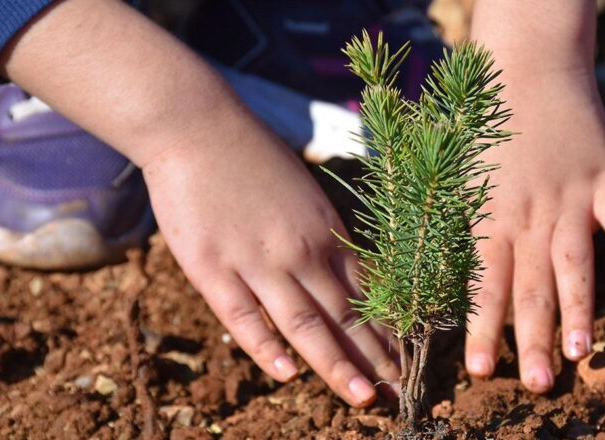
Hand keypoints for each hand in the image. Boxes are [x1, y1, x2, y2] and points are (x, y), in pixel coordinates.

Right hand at [142, 114, 398, 406]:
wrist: (196, 126)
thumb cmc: (252, 156)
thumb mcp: (303, 192)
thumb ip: (321, 235)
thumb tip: (342, 273)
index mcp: (325, 231)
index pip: (366, 292)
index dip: (387, 331)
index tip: (408, 361)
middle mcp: (300, 250)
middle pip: (344, 315)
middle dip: (375, 359)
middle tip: (401, 396)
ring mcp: (257, 261)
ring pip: (305, 323)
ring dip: (337, 364)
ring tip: (364, 398)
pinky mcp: (213, 268)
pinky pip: (244, 316)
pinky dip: (267, 347)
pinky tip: (287, 374)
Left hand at [464, 68, 604, 391]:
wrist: (525, 67)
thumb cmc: (480, 125)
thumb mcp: (455, 174)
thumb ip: (455, 224)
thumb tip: (440, 277)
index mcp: (488, 216)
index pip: (483, 284)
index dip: (481, 328)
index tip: (480, 371)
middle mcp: (530, 215)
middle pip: (531, 286)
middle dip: (532, 339)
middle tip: (537, 384)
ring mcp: (572, 199)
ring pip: (576, 264)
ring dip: (581, 311)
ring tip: (583, 355)